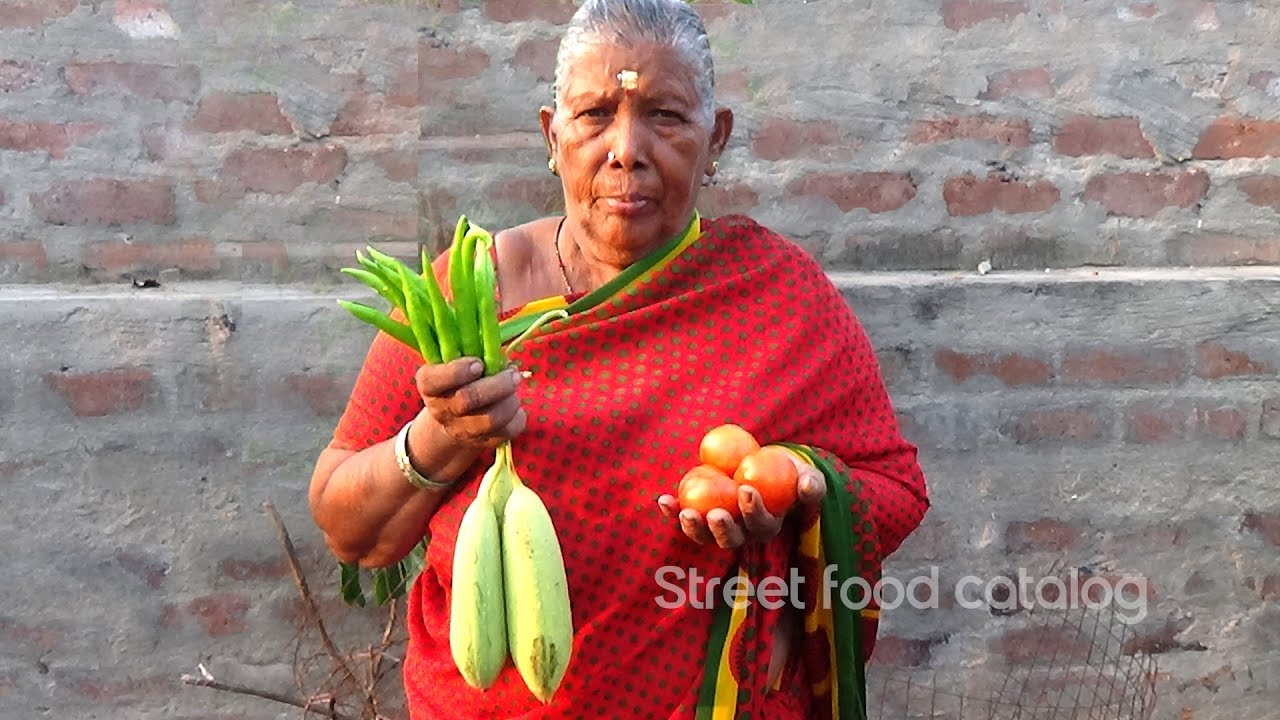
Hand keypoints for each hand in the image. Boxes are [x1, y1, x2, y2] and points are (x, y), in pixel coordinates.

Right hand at [415, 357, 526, 450]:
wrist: (455, 420)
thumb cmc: (460, 380)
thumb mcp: (456, 365)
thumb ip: (474, 355)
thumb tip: (503, 361)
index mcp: (430, 386)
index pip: (432, 381)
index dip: (457, 371)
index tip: (478, 363)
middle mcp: (442, 410)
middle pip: (468, 399)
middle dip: (497, 384)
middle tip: (512, 373)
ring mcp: (462, 430)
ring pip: (491, 419)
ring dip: (510, 399)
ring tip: (515, 384)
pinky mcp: (483, 442)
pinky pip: (507, 431)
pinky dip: (517, 415)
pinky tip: (513, 402)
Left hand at [656, 452, 826, 548]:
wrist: (767, 468)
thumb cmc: (791, 475)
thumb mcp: (808, 477)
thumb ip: (812, 484)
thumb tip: (807, 484)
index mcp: (767, 527)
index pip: (761, 525)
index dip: (754, 511)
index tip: (746, 489)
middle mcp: (742, 534)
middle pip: (731, 539)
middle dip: (722, 531)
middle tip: (715, 514)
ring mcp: (719, 528)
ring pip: (705, 535)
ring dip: (693, 528)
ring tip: (685, 513)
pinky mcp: (701, 516)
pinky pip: (686, 515)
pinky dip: (672, 511)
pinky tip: (663, 500)